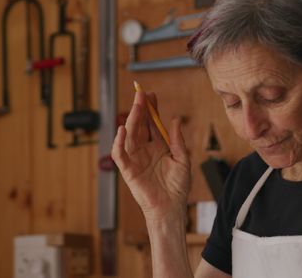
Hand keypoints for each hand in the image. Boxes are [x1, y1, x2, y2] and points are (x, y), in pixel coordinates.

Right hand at [111, 90, 190, 222]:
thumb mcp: (182, 159)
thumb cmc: (178, 187)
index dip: (151, 109)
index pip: (152, 123)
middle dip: (139, 109)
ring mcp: (135, 159)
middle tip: (140, 94)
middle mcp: (145, 150)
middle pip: (139, 125)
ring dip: (131, 120)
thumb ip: (177, 140)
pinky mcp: (128, 170)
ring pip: (130, 135)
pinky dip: (118, 142)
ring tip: (136, 107)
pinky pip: (120, 154)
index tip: (151, 94)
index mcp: (158, 146)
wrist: (171, 207)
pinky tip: (122, 130)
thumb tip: (175, 119)